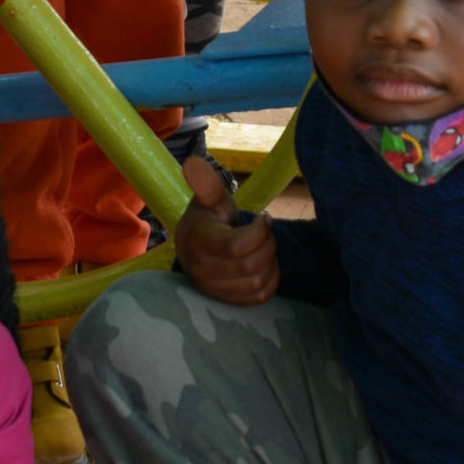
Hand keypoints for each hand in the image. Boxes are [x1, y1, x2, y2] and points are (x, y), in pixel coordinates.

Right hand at [173, 153, 276, 303]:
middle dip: (268, 244)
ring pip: (258, 282)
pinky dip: (270, 280)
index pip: (236, 246)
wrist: (195, 247)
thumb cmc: (208, 218)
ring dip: (270, 261)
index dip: (260, 230)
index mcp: (198, 241)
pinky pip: (260, 297)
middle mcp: (202, 270)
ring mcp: (213, 289)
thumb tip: (192, 162)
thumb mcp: (209, 199)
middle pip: (252, 264)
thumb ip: (206, 183)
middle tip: (264, 232)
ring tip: (262, 247)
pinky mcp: (226, 302)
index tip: (263, 217)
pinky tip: (263, 264)